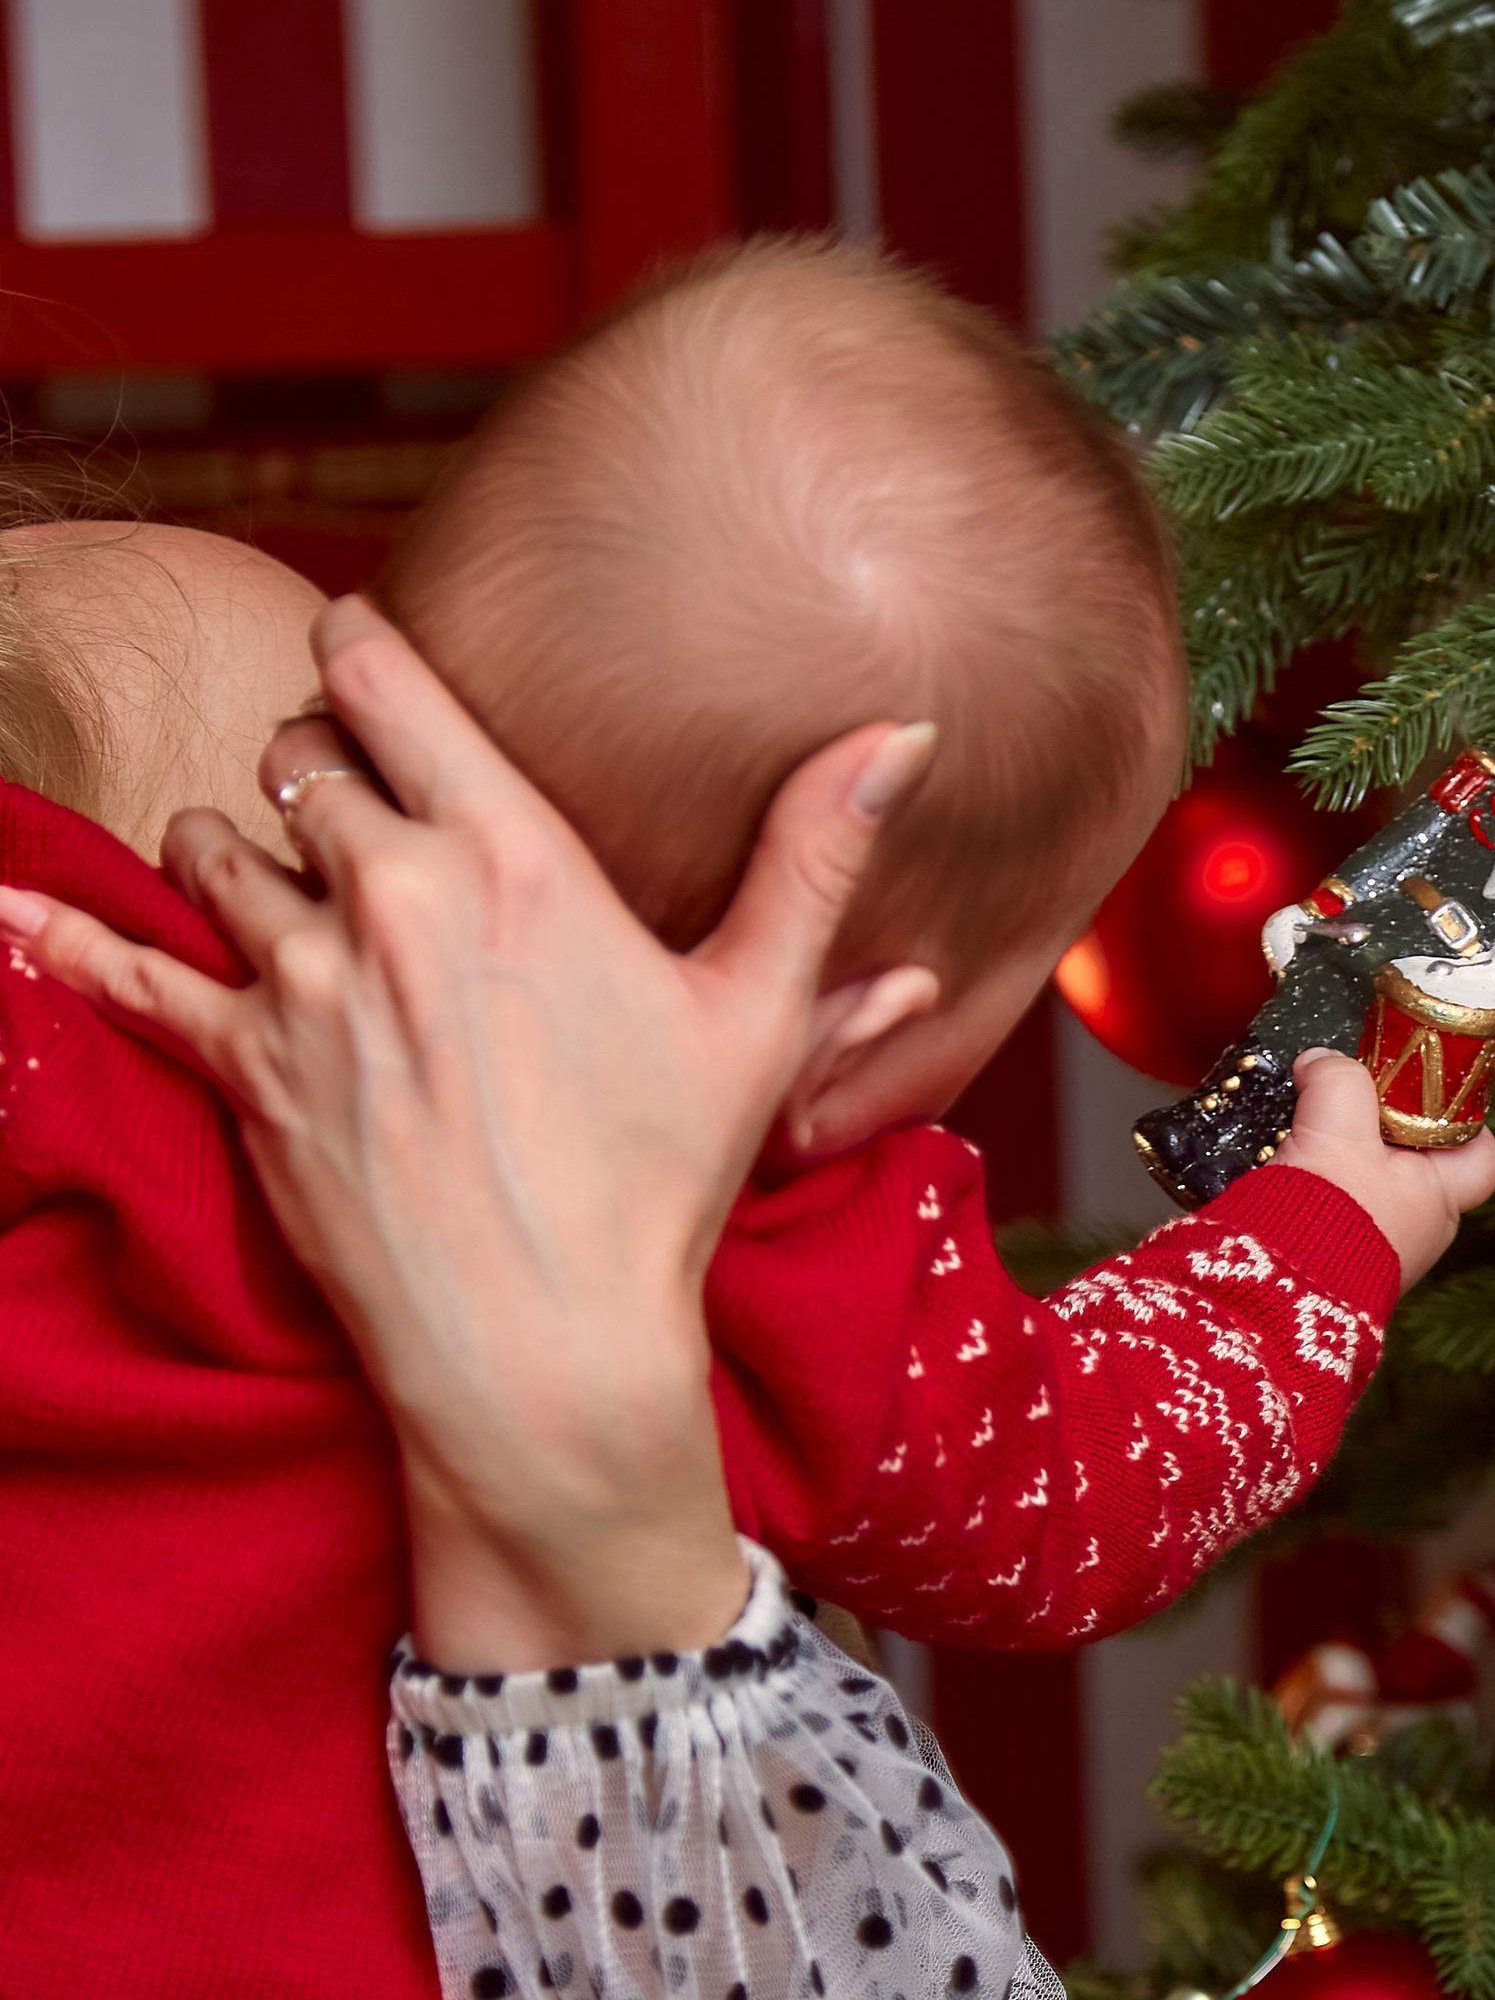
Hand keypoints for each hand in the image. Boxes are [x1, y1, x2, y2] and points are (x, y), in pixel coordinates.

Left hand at [0, 601, 935, 1666]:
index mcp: (509, 856)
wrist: (546, 1350)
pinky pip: (127, 972)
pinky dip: (65, 937)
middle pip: (301, 760)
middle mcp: (386, 898)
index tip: (364, 651)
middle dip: (322, 771)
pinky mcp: (235, 1072)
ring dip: (241, 855)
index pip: (389, 677)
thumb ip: (814, 854)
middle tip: (357, 812)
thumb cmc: (660, 1186)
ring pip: (218, 849)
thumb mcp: (757, 1013)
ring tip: (284, 895)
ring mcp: (297, 985)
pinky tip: (8, 910)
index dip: (365, 649)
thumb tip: (901, 729)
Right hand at [1277, 1045, 1494, 1288]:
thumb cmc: (1327, 1215)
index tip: (1429, 1089)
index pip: (1480, 1156)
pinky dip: (1311, 1188)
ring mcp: (1373, 1254)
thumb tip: (1321, 1062)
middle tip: (1354, 1101)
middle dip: (1385, 1131)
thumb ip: (1339, 1080)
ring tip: (1306, 1131)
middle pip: (1418, 1165)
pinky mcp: (1327, 1264)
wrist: (1269, 1289)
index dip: (1464, 1118)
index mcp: (1439, 1203)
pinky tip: (1282, 1168)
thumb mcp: (1338, 1127)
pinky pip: (1331, 1212)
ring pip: (1369, 1188)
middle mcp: (1415, 1234)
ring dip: (1340, 1160)